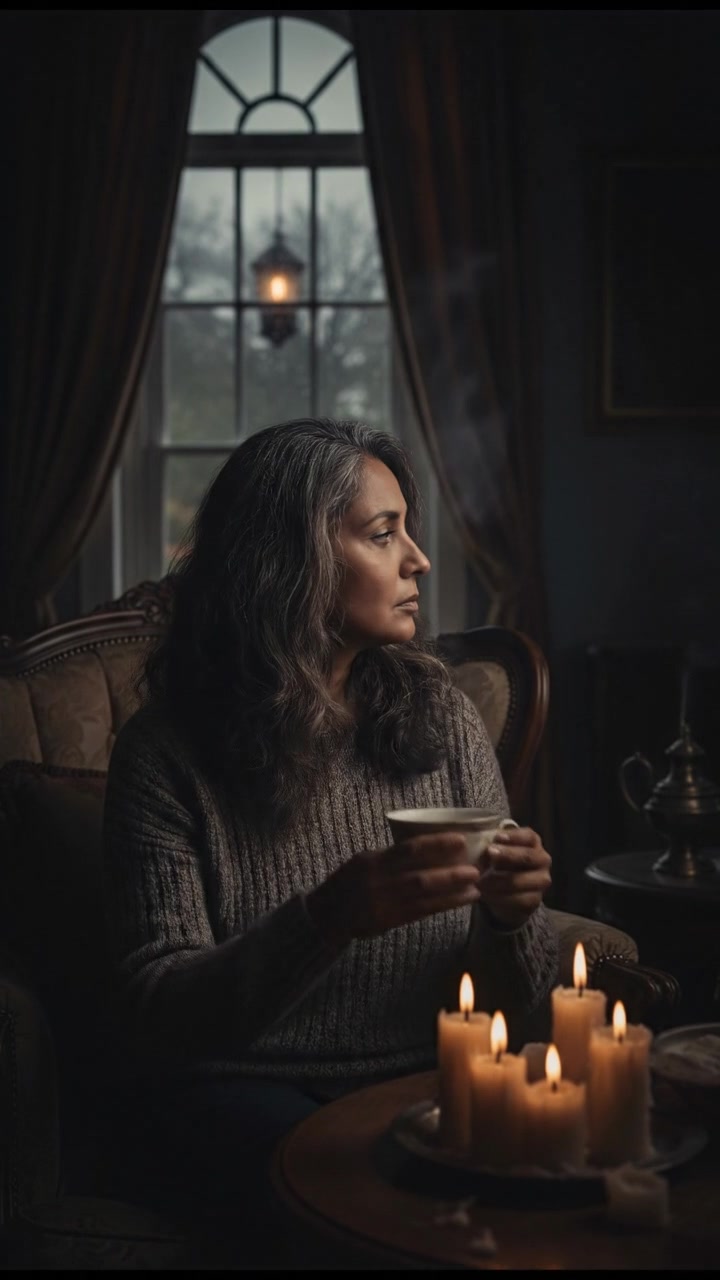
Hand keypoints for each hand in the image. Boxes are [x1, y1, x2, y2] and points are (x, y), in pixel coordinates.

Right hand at [305, 834, 481, 947]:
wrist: (326, 914)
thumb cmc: (348, 882)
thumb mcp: (364, 861)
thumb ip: (391, 857)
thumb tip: (427, 847)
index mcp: (373, 862)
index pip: (408, 850)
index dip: (436, 844)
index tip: (461, 840)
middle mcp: (378, 883)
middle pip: (420, 878)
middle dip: (450, 874)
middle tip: (476, 870)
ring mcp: (383, 905)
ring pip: (424, 898)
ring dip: (452, 894)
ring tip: (475, 889)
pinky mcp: (388, 921)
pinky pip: (420, 913)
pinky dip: (441, 906)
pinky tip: (458, 902)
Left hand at [477, 826, 551, 928]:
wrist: (504, 892)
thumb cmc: (499, 863)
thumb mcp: (495, 851)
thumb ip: (492, 847)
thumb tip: (483, 848)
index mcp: (533, 842)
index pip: (527, 836)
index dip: (513, 836)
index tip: (497, 836)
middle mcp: (542, 859)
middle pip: (527, 856)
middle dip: (507, 855)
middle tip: (489, 853)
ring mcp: (542, 880)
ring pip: (520, 880)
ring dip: (497, 880)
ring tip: (479, 880)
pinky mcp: (536, 899)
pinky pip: (518, 899)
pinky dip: (498, 897)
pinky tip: (485, 894)